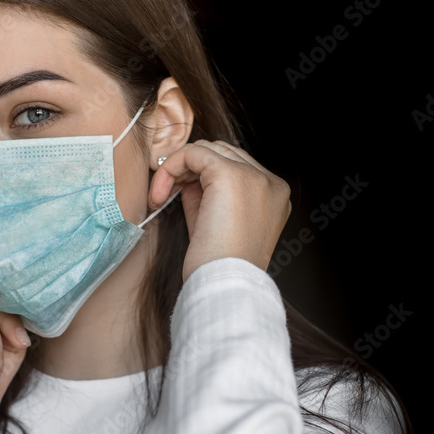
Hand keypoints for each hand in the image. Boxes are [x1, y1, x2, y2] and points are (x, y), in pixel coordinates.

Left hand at [148, 139, 291, 281]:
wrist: (224, 285)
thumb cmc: (217, 265)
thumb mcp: (214, 222)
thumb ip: (206, 194)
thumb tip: (185, 175)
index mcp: (274, 195)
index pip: (234, 165)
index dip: (200, 176)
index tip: (177, 197)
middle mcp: (270, 181)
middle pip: (221, 152)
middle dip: (188, 169)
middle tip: (165, 196)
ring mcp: (254, 176)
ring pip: (206, 149)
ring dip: (177, 168)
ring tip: (161, 197)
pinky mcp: (231, 175)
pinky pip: (192, 153)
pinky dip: (169, 168)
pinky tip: (159, 195)